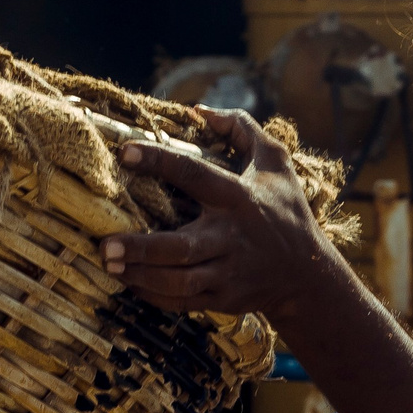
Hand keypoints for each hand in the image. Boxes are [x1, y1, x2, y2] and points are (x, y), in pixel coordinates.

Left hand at [100, 109, 343, 320]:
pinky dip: (154, 295)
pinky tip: (130, 282)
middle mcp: (232, 237)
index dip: (160, 161)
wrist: (308, 274)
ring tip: (109, 264)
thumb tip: (199, 111)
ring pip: (179, 281)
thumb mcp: (275, 161)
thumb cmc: (285, 209)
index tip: (125, 152)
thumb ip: (242, 128)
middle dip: (142, 248)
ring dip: (141, 275)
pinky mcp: (224, 298)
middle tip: (105, 244)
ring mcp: (228, 272)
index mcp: (239, 198)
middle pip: (181, 247)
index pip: (194, 175)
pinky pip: (183, 301)